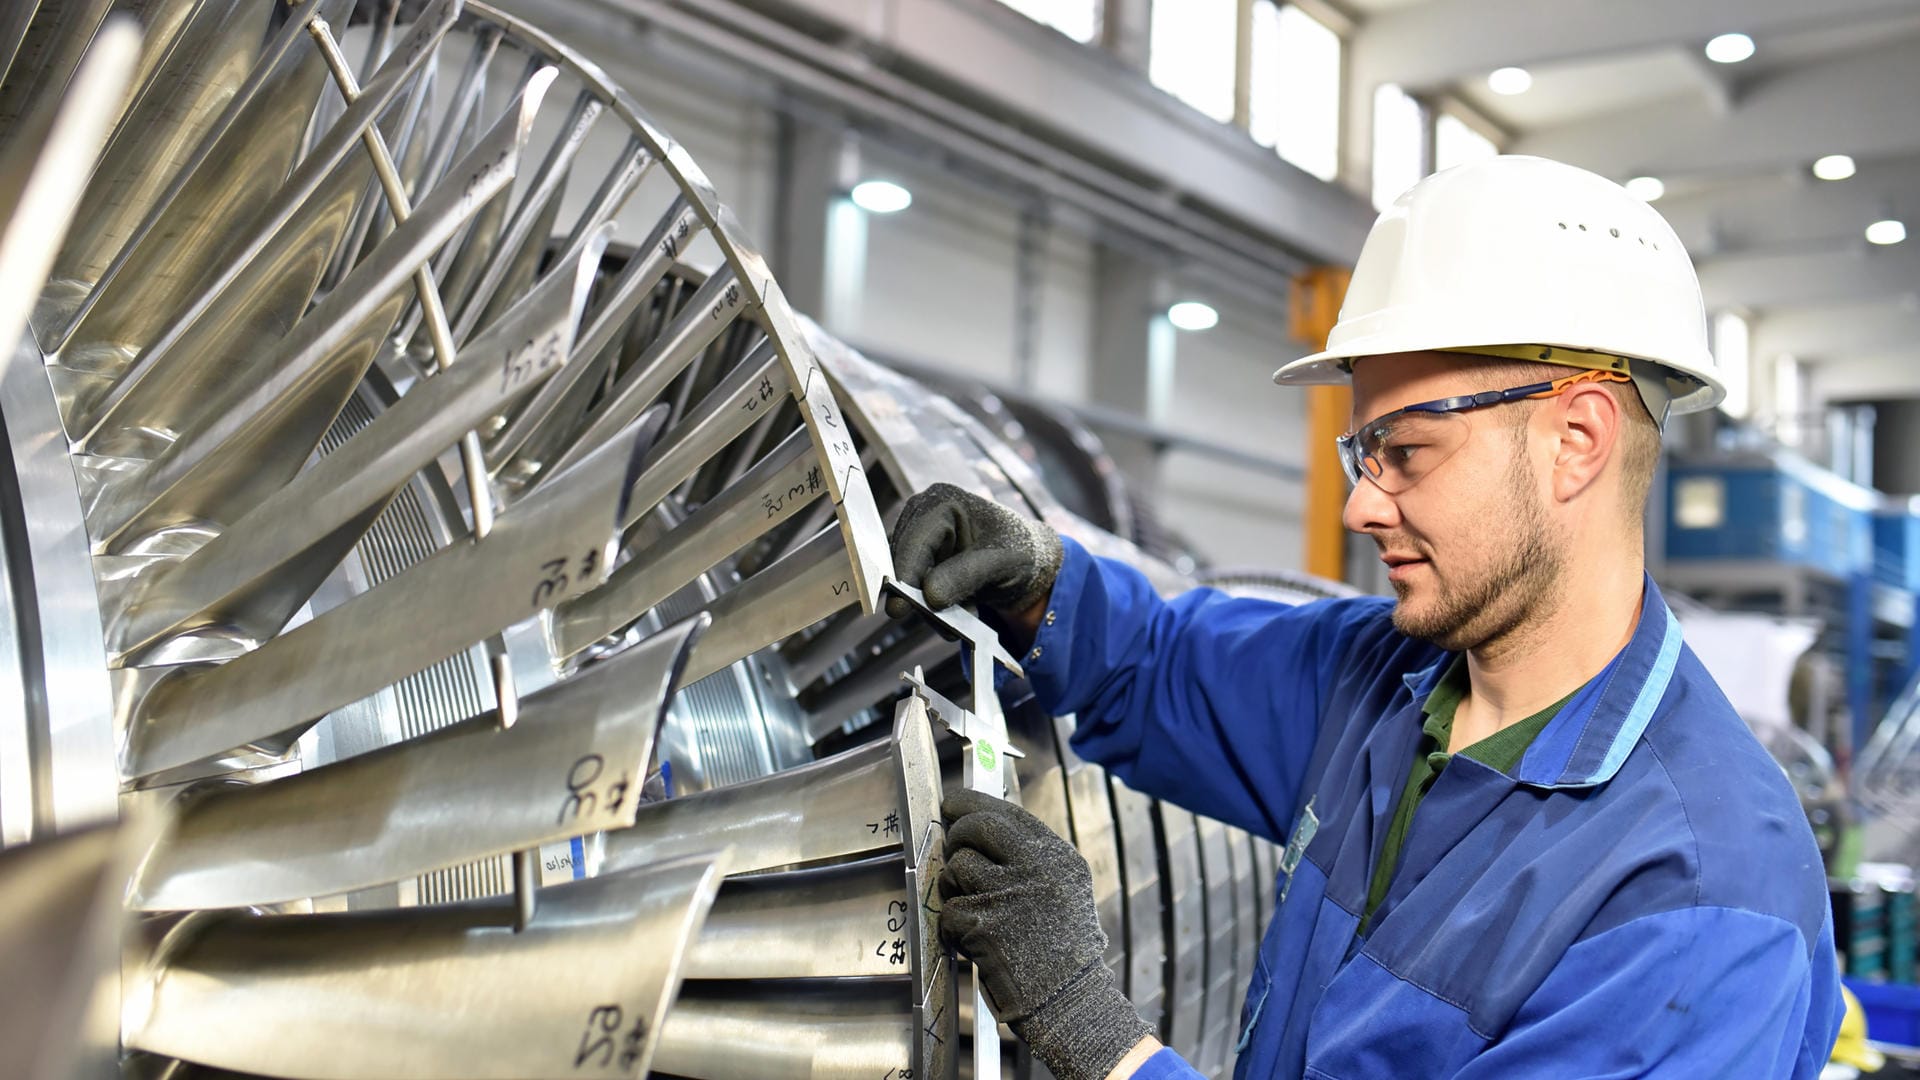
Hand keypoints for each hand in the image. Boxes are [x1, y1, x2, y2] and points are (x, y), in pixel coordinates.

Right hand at [885, 483, 1062, 619]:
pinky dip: (935, 608)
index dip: (905, 574)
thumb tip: (930, 596)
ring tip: (968, 614)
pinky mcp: (920, 564)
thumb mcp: (1002, 561)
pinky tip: (963, 610)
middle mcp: (923, 517)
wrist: (1027, 563)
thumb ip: (967, 574)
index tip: (900, 606)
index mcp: (942, 502)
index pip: (915, 540)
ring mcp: (919, 541)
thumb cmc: (1020, 550)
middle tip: (947, 626)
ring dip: (932, 607)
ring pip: (906, 581)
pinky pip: (914, 591)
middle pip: (904, 562)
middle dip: (922, 597)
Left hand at [939, 789, 1152, 1079]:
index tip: (952, 802)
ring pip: (957, 868)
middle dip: (957, 835)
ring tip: (976, 910)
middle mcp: (1036, 869)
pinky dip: (953, 926)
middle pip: (977, 827)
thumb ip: (1029, 858)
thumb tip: (976, 826)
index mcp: (1058, 857)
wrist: (1070, 1001)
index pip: (1007, 812)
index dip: (972, 802)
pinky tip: (974, 940)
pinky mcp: (984, 924)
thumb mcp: (1063, 890)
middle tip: (953, 848)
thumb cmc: (1063, 948)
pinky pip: (948, 909)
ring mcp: (1008, 895)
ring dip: (955, 888)